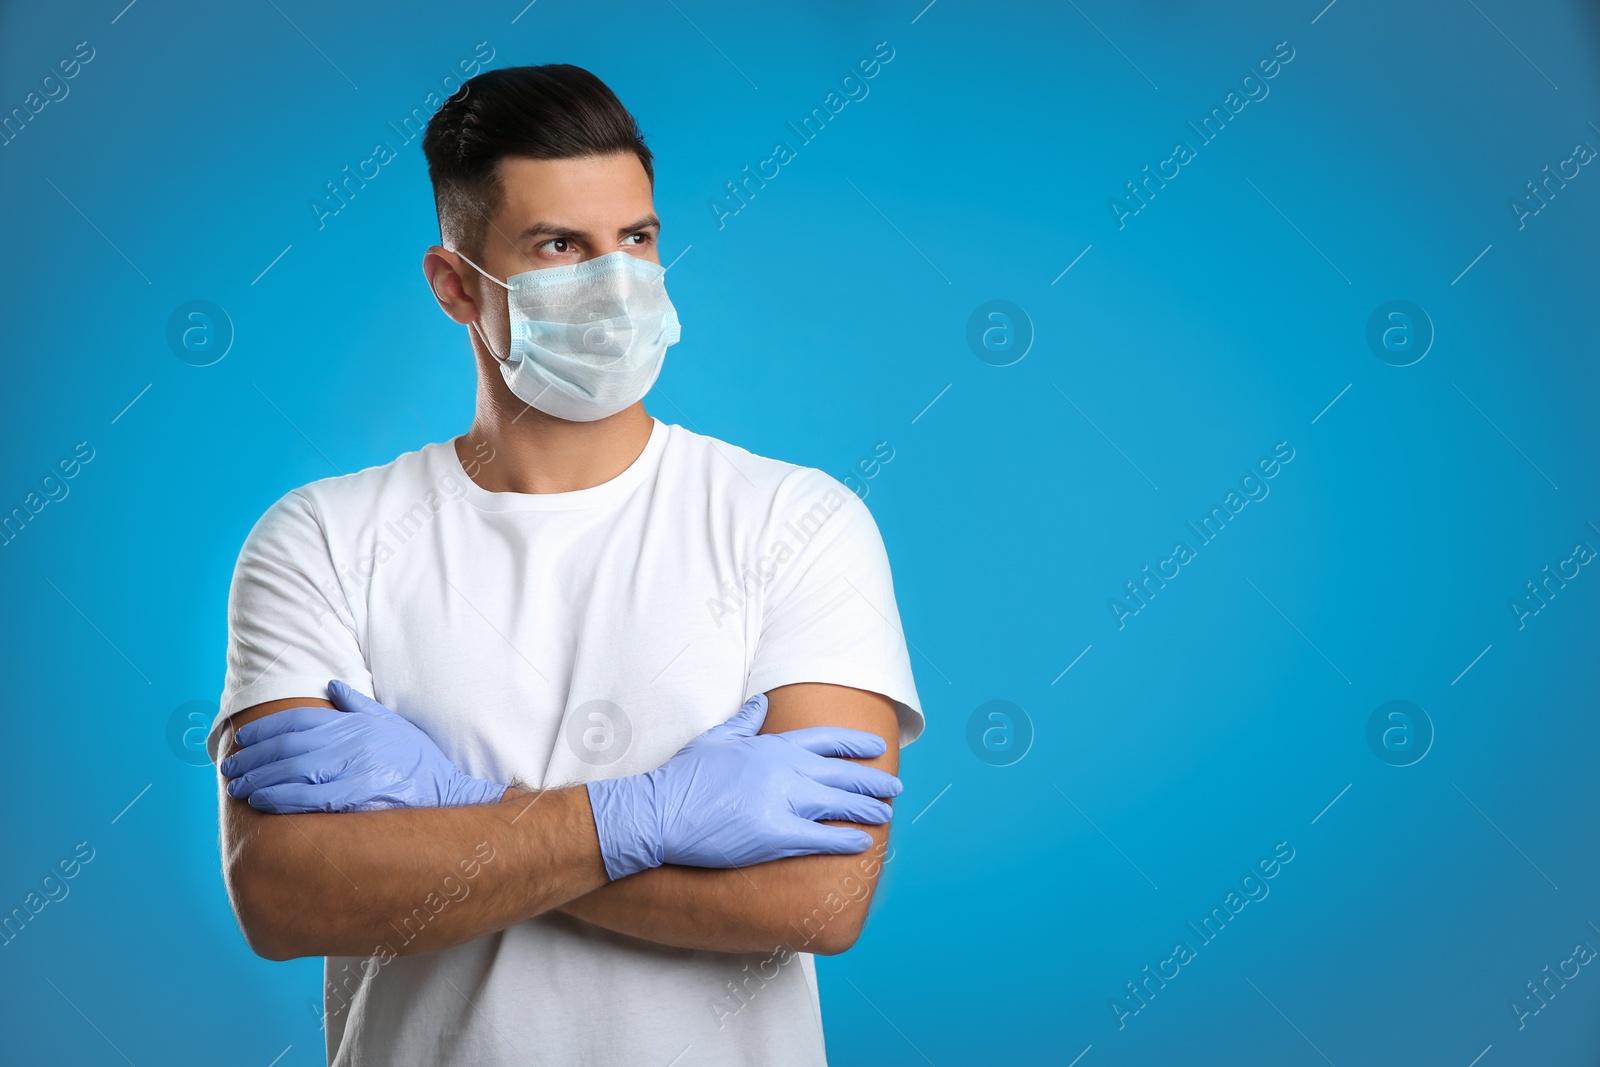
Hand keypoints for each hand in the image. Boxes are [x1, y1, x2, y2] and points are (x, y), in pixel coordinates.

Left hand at [219, 680, 507, 813]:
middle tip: (229, 767)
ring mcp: (358, 768)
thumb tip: (332, 685)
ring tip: (238, 788)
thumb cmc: (420, 763)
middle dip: (255, 757)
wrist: (451, 795)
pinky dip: (283, 798)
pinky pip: (312, 797)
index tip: (242, 738)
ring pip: (296, 771)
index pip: (302, 720)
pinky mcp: (361, 796)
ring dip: (260, 779)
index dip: (267, 728)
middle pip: (291, 746)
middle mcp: (356, 741)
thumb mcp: (394, 725)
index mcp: (358, 722)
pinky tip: (263, 801)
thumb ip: (360, 705)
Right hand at [585, 693, 902, 879]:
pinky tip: (864, 843)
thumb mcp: (716, 739)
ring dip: (867, 808)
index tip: (877, 747)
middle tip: (894, 786)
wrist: (659, 812)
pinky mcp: (774, 836)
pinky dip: (846, 840)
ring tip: (886, 813)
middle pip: (841, 774)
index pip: (825, 741)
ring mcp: (781, 803)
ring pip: (838, 804)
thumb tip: (761, 702)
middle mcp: (783, 770)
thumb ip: (744, 721)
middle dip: (872, 780)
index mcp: (771, 746)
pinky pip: (821, 838)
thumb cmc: (682, 777)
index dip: (856, 744)